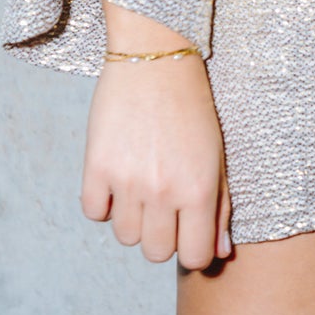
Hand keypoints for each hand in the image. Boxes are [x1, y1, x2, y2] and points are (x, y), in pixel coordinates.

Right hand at [80, 1, 231, 270]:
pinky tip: (117, 175)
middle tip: (165, 201)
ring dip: (133, 216)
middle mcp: (164, 190)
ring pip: (125, 236)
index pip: (195, 257)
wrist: (156, 57)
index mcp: (199, 188)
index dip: (193, 247)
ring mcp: (127, 180)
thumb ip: (220, 207)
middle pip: (156, 253)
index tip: (189, 228)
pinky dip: (104, 201)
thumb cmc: (193, 106)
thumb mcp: (216, 154)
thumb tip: (220, 253)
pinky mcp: (96, 166)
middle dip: (162, 234)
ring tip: (142, 181)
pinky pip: (95, 213)